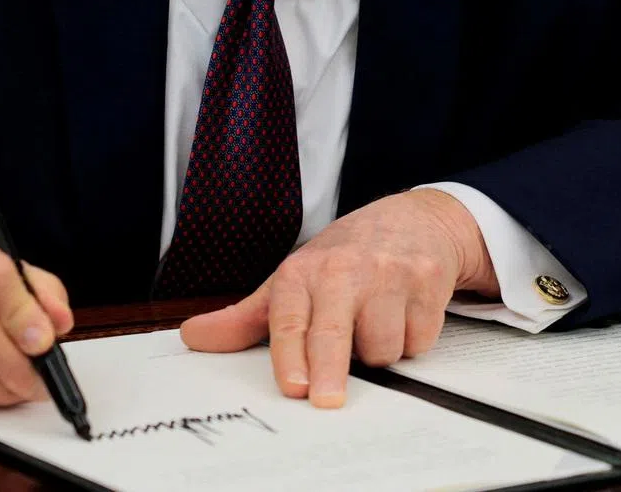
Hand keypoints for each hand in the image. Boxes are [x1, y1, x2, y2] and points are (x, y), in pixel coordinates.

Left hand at [180, 188, 498, 407]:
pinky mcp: (427, 282)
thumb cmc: (347, 256)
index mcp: (304, 270)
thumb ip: (246, 317)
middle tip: (324, 399)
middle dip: (328, 368)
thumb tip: (193, 337)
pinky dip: (411, 340)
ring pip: (381, 345)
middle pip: (333, 331)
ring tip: (374, 325)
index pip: (290, 317)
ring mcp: (388, 274)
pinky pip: (417, 339)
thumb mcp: (294, 278)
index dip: (290, 353)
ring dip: (379, 351)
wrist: (414, 220)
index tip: (293, 386)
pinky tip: (403, 315)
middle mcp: (344, 269)